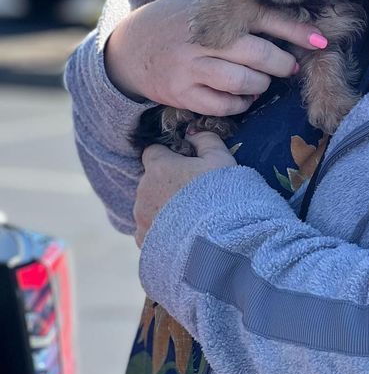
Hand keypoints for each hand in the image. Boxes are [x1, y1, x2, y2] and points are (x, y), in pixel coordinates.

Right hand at [104, 0, 327, 115]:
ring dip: (262, 85)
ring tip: (263, 81)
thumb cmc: (179, 21)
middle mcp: (203, 38)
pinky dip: (240, 103)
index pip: (264, 18)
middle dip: (282, 64)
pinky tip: (242, 95)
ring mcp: (190, 66)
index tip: (321, 41)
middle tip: (288, 66)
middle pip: (259, 54)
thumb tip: (294, 11)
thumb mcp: (203, 1)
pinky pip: (223, 105)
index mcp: (214, 10)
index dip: (296, 31)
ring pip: (243, 82)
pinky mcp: (180, 93)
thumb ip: (238, 5)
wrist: (128, 48)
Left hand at [134, 131, 234, 246]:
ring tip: (189, 217)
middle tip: (193, 193)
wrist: (218, 240)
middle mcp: (143, 192)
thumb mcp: (221, 159)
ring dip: (163, 207)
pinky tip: (182, 234)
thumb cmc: (221, 195)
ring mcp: (142, 218)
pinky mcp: (144, 241)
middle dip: (166, 183)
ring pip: (148, 206)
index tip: (186, 165)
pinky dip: (161, 230)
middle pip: (150, 180)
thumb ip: (205, 139)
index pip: (153, 152)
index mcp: (159, 168)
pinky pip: (148, 230)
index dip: (169, 156)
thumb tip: (192, 132)